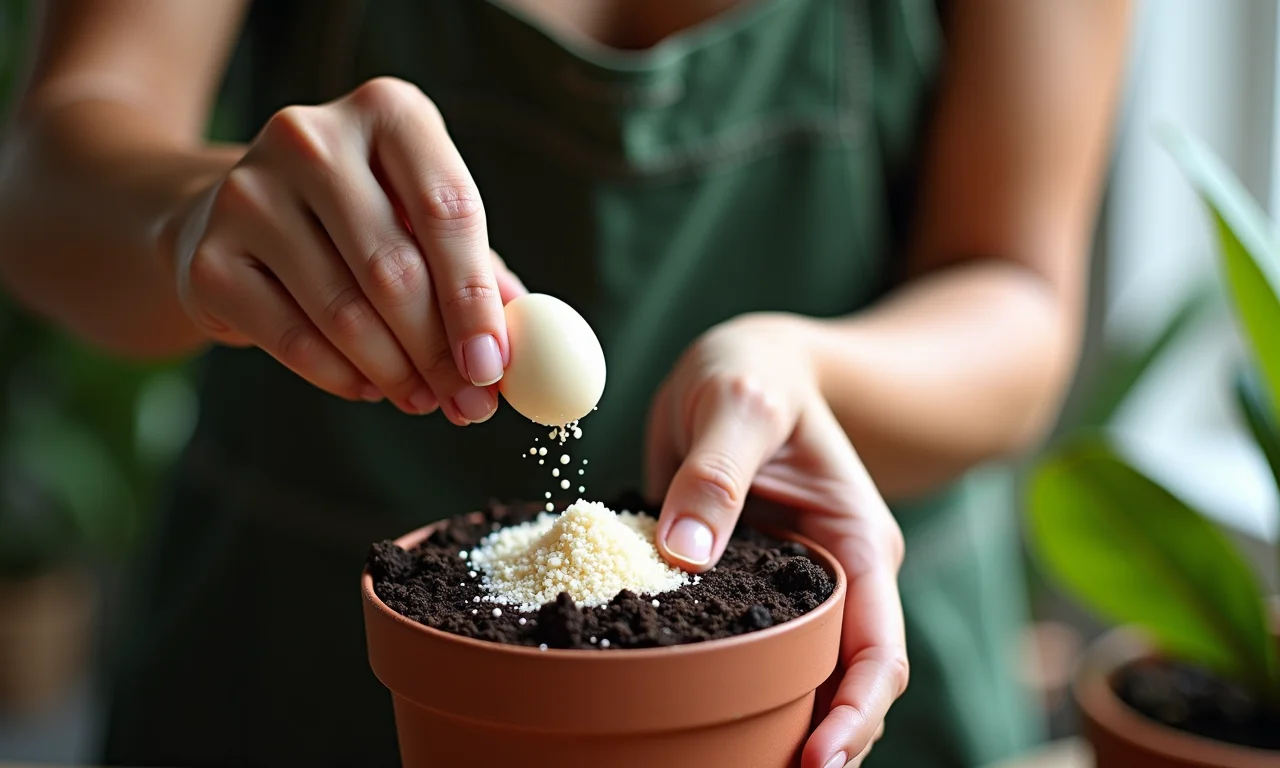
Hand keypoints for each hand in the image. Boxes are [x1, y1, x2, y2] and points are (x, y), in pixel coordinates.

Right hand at [163, 77, 525, 423]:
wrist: (227, 216)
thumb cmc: (357, 222)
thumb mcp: (421, 221)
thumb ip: (477, 271)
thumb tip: (522, 344)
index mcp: (386, 112)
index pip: (448, 210)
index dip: (476, 300)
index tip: (495, 367)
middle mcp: (311, 138)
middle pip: (395, 269)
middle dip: (441, 351)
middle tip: (470, 403)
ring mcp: (249, 193)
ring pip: (345, 312)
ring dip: (397, 373)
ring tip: (425, 399)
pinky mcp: (209, 257)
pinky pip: (293, 339)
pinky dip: (342, 377)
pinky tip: (370, 388)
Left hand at [646, 314, 907, 767]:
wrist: (744, 365)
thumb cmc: (755, 372)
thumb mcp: (736, 403)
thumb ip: (716, 471)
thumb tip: (684, 555)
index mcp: (856, 542)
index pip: (879, 647)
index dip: (856, 710)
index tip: (817, 758)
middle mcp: (836, 576)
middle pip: (848, 682)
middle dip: (824, 741)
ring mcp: (794, 588)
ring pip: (802, 677)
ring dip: (782, 724)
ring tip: (731, 764)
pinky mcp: (749, 589)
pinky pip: (751, 652)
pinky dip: (736, 689)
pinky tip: (698, 718)